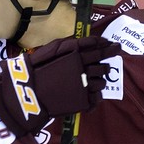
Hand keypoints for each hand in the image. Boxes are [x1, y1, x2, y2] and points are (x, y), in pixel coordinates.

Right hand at [0, 36, 118, 136]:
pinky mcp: (83, 101)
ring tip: (96, 81)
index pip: (100, 49)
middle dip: (106, 65)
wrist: (28, 90)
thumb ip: (74, 44)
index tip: (115, 46)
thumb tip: (93, 41)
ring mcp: (85, 86)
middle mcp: (85, 69)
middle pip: (104, 67)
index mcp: (78, 55)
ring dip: (100, 80)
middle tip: (106, 65)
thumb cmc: (38, 66)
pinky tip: (92, 94)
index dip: (110, 47)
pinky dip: (96, 96)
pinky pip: (97, 98)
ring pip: (101, 82)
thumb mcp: (54, 48)